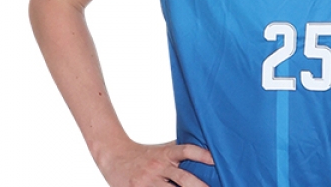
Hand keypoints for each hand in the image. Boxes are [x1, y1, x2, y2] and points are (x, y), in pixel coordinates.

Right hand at [98, 140, 213, 186]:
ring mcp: (148, 181)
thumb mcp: (162, 149)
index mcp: (166, 153)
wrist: (115, 156)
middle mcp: (159, 166)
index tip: (215, 160)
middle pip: (183, 178)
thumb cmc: (144, 153)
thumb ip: (179, 151)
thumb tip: (204, 148)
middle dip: (199, 186)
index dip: (202, 155)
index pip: (187, 150)